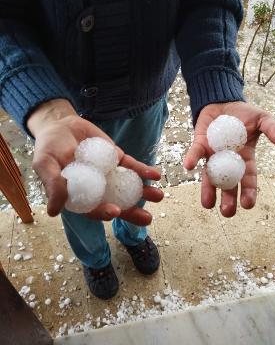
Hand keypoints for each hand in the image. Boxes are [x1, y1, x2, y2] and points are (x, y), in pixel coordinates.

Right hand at [28, 99, 162, 223]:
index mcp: (79, 195)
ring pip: (128, 187)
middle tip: (147, 219)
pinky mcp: (117, 160)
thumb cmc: (48, 147)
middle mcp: (96, 188)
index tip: (116, 212)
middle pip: (115, 203)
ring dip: (143, 192)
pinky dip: (143, 171)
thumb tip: (53, 211)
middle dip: (132, 212)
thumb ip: (53, 184)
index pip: (92, 208)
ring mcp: (108, 174)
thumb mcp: (45, 164)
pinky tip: (155, 175)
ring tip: (159, 196)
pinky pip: (131, 167)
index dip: (104, 212)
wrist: (60, 125)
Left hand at [184, 101, 274, 216]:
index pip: (248, 179)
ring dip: (209, 191)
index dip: (249, 192)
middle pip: (228, 185)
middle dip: (228, 200)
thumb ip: (273, 130)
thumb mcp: (263, 120)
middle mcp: (228, 162)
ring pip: (210, 177)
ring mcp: (213, 155)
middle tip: (227, 212)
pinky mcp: (200, 144)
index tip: (248, 205)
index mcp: (245, 159)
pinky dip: (192, 159)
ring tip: (208, 205)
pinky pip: (196, 154)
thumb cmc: (245, 114)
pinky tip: (189, 167)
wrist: (224, 102)